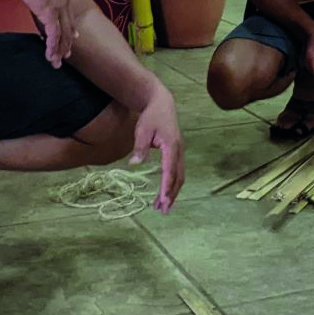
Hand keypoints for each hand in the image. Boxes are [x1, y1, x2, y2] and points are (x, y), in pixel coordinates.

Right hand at [15, 0, 79, 67]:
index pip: (69, 15)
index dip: (71, 28)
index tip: (75, 37)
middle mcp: (64, 2)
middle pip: (68, 27)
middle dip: (67, 43)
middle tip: (66, 55)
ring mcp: (59, 9)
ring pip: (62, 35)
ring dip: (58, 50)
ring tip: (56, 63)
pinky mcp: (50, 14)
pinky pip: (53, 35)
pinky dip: (51, 47)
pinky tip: (50, 56)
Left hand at [128, 87, 184, 212]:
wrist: (161, 103)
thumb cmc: (151, 116)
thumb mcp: (142, 130)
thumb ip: (139, 147)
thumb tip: (134, 164)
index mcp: (171, 146)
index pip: (169, 171)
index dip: (166, 187)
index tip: (163, 200)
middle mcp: (179, 151)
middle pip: (178, 178)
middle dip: (171, 195)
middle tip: (163, 211)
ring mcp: (180, 152)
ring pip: (179, 177)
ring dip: (172, 192)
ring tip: (162, 207)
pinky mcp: (177, 153)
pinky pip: (177, 172)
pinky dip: (172, 184)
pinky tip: (165, 193)